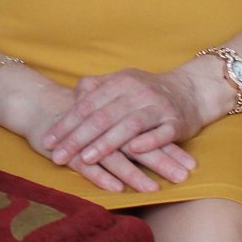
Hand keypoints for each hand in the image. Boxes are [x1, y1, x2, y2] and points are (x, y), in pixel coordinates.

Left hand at [34, 66, 209, 191]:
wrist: (193, 90)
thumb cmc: (150, 90)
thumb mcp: (122, 82)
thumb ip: (97, 87)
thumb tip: (73, 96)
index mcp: (120, 83)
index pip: (87, 105)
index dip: (67, 124)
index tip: (48, 141)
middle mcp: (137, 93)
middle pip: (102, 117)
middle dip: (78, 139)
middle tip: (58, 157)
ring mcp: (157, 107)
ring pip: (128, 126)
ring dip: (106, 144)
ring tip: (86, 159)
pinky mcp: (176, 122)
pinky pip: (161, 133)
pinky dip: (147, 141)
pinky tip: (133, 151)